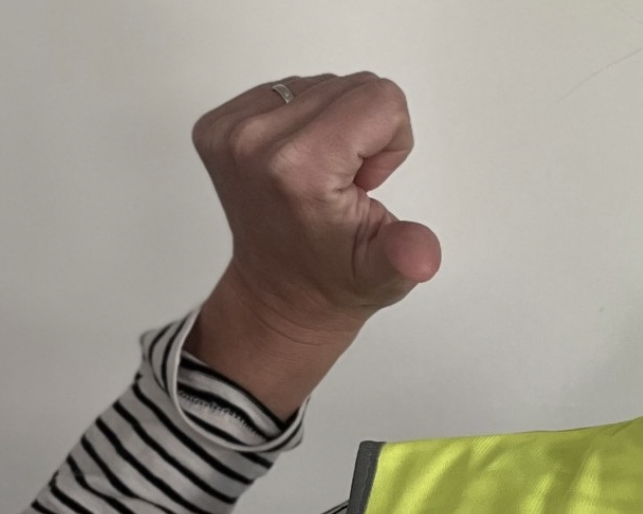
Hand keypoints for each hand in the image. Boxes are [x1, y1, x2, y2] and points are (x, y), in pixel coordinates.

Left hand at [187, 73, 439, 414]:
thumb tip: (420, 255)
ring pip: (321, 85)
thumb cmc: (333, 278)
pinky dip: (306, 123)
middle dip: (364, 133)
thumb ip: (405, 255)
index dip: (390, 143)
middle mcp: (254, 140)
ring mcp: (230, 129)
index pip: (378, 100)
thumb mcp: (385, 275)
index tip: (364, 185)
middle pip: (351, 87)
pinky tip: (301, 166)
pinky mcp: (217, 123)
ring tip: (324, 178)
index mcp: (299, 169)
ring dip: (336, 128)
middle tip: (345, 185)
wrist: (280, 294)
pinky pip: (288, 90)